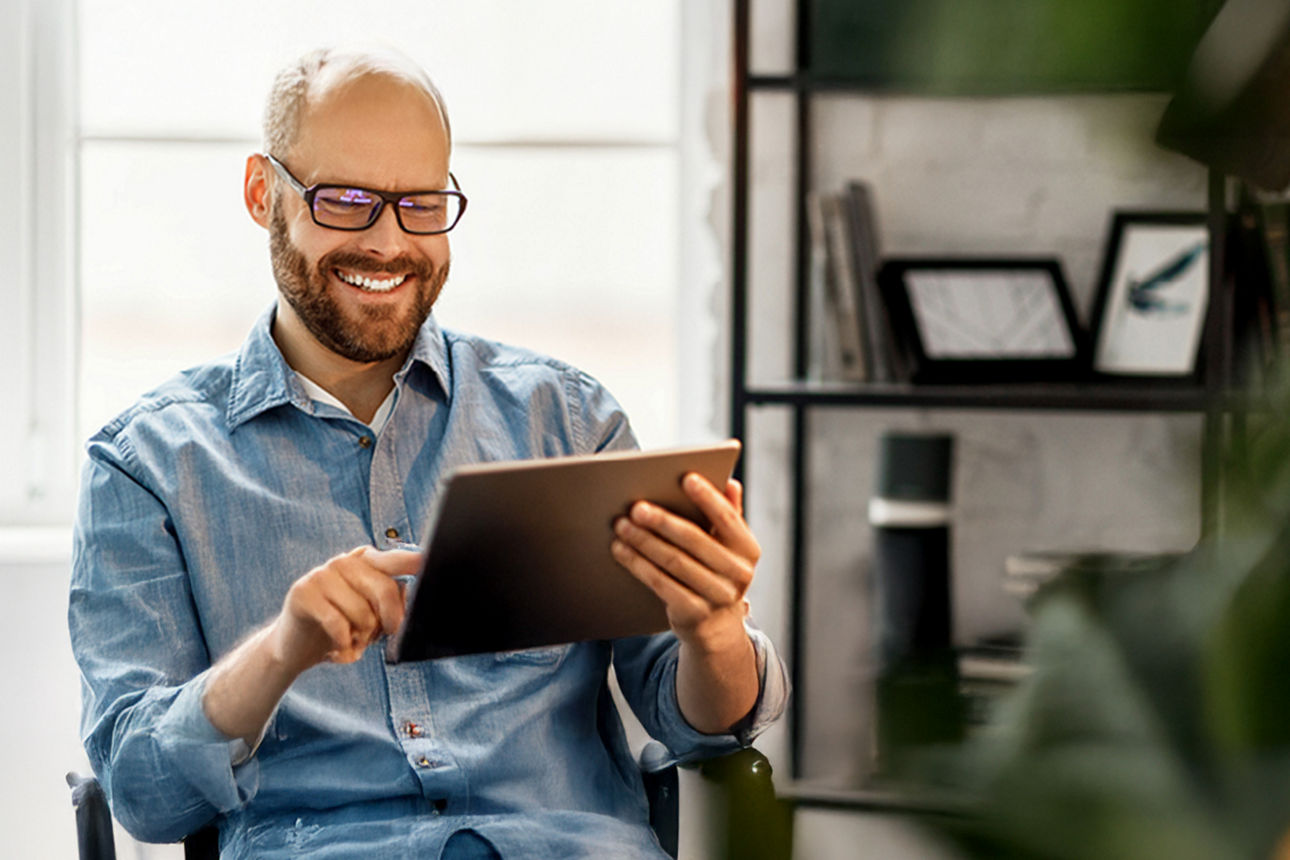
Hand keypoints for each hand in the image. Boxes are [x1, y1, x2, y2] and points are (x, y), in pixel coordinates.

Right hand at [268, 546, 420, 673]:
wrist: (295, 647)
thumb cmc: (341, 629)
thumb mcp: (372, 617)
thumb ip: (391, 605)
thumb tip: (409, 599)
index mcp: (365, 561)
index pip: (394, 559)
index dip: (410, 562)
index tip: (425, 561)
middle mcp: (345, 561)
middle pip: (384, 589)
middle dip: (389, 621)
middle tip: (383, 635)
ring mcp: (322, 574)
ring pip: (362, 612)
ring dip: (362, 638)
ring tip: (353, 642)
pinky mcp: (303, 592)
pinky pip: (337, 623)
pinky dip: (343, 643)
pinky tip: (337, 649)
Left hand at [611, 473, 759, 653]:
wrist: (717, 626)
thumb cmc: (717, 571)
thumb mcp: (728, 545)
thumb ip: (729, 514)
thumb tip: (731, 483)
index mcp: (748, 549)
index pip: (728, 518)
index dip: (708, 497)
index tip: (686, 478)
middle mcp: (739, 574)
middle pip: (694, 540)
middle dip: (662, 521)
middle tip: (636, 507)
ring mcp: (717, 596)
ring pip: (674, 562)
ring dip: (644, 541)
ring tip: (622, 525)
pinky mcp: (693, 613)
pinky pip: (661, 584)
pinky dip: (638, 564)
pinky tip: (620, 550)